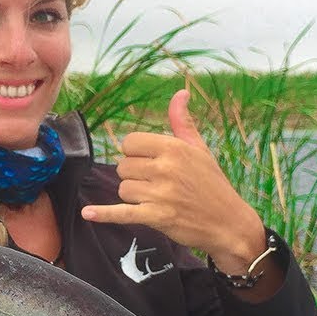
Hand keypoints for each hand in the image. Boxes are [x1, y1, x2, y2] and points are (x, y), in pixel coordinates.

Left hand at [80, 90, 267, 269]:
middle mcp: (166, 168)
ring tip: (156, 199)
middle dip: (134, 176)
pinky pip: (122, 213)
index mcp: (174, 148)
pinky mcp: (157, 216)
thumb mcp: (200, 149)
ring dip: (134, 195)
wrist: (229, 223)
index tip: (148, 162)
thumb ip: (182, 122)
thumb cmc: (212, 184)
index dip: (134, 153)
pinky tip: (88, 213)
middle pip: (123, 167)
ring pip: (123, 189)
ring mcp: (161, 194)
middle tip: (156, 184)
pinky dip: (104, 214)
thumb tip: (180, 92)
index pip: (130, 143)